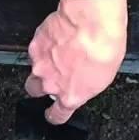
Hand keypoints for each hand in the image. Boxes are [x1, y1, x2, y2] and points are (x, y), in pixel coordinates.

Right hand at [25, 0, 126, 123]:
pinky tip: (57, 37)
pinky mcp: (35, 46)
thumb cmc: (103, 48)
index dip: (53, 115)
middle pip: (35, 91)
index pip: (56, 115)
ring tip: (58, 50)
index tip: (52, 113)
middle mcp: (51, 84)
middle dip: (40, 84)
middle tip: (51, 74)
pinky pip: (36, 49)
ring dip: (42, 62)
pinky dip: (44, 44)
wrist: (92, 24)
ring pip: (34, 68)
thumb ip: (85, 85)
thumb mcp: (104, 76)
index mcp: (71, 95)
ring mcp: (40, 65)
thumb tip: (83, 82)